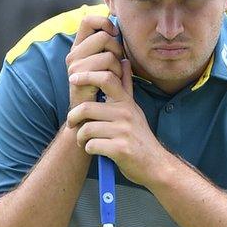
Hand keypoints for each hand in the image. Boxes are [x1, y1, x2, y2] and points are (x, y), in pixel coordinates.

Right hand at [65, 16, 122, 110]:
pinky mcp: (79, 78)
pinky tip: (112, 84)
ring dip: (118, 66)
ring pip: (108, 54)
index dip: (104, 22)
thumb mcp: (109, 65)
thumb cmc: (103, 91)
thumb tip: (118, 27)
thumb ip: (112, 48)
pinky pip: (106, 69)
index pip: (88, 20)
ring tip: (115, 77)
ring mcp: (74, 66)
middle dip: (117, 50)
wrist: (89, 117)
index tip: (114, 34)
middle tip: (116, 64)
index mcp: (80, 47)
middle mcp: (74, 54)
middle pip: (103, 36)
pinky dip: (116, 76)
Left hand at [66, 60, 170, 186]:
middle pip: (87, 107)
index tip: (74, 79)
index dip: (87, 75)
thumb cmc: (139, 137)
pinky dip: (88, 149)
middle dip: (73, 117)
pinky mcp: (120, 149)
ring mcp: (123, 131)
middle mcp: (126, 114)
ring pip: (86, 129)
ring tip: (84, 141)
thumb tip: (124, 61)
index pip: (106, 78)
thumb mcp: (134, 109)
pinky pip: (92, 145)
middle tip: (72, 124)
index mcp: (126, 102)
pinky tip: (94, 150)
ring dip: (80, 137)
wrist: (154, 164)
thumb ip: (126, 86)